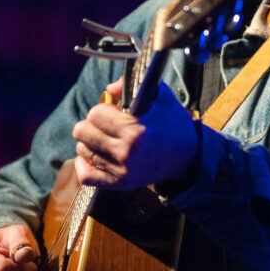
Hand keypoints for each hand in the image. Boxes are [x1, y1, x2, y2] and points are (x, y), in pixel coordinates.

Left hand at [73, 81, 199, 190]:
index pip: (95, 114)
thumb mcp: (160, 97)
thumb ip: (132, 87)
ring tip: (104, 138)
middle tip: (105, 124)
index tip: (112, 111)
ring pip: (82, 150)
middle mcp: (126, 151)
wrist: (187, 156)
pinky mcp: (119, 184)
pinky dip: (84, 164)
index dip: (102, 109)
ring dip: (90, 142)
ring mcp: (122, 170)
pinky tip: (94, 155)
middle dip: (92, 124)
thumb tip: (109, 88)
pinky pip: (85, 175)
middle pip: (82, 131)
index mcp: (135, 129)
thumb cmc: (173, 123)